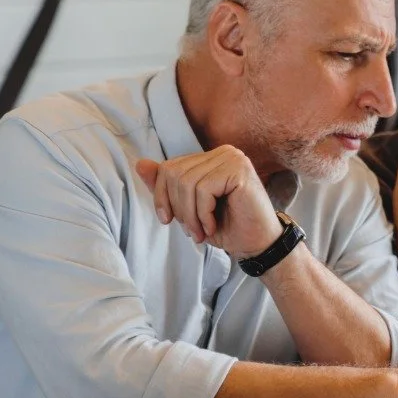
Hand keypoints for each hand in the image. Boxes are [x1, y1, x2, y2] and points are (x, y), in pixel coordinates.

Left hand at [135, 146, 280, 258]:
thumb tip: (140, 164)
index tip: (169, 220)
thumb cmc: (227, 227)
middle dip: (177, 207)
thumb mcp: (188, 208)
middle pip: (174, 173)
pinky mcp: (239, 170)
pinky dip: (203, 214)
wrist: (257, 245)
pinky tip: (213, 225)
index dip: (162, 196)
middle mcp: (223, 152)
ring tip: (201, 232)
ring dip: (190, 215)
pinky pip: (204, 189)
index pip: (169, 167)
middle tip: (191, 231)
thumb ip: (166, 186)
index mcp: (211, 158)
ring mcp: (233, 158)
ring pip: (187, 182)